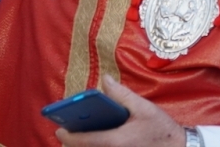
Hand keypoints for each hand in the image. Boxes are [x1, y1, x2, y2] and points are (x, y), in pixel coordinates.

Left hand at [55, 75, 184, 146]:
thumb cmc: (160, 129)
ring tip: (78, 134)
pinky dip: (96, 146)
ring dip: (84, 145)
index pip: (84, 140)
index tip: (59, 129)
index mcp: (115, 141)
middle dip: (73, 142)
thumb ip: (122, 94)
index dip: (68, 135)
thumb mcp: (143, 107)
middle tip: (67, 130)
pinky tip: (95, 137)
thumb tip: (106, 80)